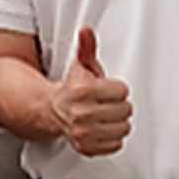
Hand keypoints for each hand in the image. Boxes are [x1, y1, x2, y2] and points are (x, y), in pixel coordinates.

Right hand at [53, 27, 132, 157]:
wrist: (52, 111)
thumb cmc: (73, 87)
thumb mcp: (81, 65)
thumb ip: (87, 47)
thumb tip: (86, 30)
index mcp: (83, 91)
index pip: (123, 91)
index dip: (116, 89)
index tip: (106, 89)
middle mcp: (82, 114)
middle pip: (125, 110)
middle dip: (118, 105)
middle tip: (106, 103)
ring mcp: (83, 133)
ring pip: (124, 128)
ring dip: (118, 122)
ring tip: (105, 116)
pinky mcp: (86, 148)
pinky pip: (116, 145)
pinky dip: (112, 138)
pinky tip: (102, 129)